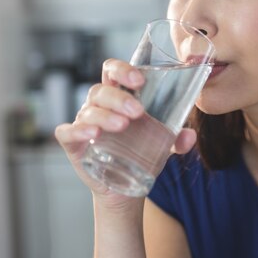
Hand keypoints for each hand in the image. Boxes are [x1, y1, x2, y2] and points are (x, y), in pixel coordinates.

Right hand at [55, 58, 196, 204]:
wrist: (125, 186)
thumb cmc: (141, 154)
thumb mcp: (163, 145)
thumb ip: (177, 138)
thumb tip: (190, 136)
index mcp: (118, 96)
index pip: (112, 71)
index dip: (123, 70)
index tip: (140, 81)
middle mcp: (98, 105)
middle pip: (101, 90)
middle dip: (119, 97)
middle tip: (138, 112)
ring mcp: (83, 123)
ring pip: (89, 110)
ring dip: (105, 114)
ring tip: (123, 125)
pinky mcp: (73, 144)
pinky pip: (67, 132)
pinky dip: (77, 130)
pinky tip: (93, 133)